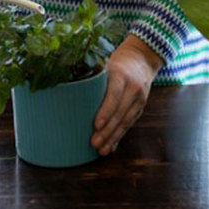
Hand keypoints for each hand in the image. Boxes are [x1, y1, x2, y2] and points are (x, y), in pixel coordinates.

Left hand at [91, 34, 163, 154]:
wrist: (141, 58)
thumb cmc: (115, 63)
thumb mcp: (105, 65)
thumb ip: (92, 79)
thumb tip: (67, 94)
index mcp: (121, 75)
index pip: (114, 95)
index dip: (105, 111)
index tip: (95, 125)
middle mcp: (133, 87)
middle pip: (120, 112)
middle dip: (107, 131)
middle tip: (94, 144)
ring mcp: (139, 99)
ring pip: (126, 121)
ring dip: (113, 138)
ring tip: (102, 150)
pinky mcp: (141, 107)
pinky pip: (130, 124)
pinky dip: (120, 136)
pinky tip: (111, 146)